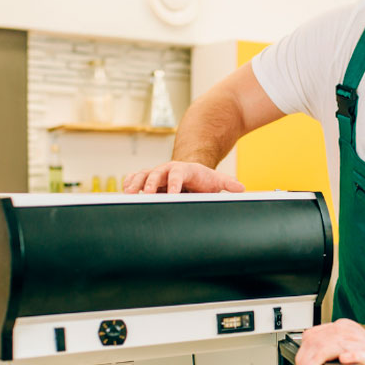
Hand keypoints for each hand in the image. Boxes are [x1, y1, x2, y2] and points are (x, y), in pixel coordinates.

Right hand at [123, 161, 245, 193]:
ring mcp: (156, 174)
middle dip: (150, 184)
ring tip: (128, 194)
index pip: (177, 174)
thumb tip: (241, 188)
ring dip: (135, 184)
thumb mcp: (215, 180)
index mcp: (183, 170)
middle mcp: (167, 170)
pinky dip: (129, 184)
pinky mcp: (147, 180)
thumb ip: (227, 183)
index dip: (174, 184)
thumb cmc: (202, 179)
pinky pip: (135, 179)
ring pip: (142, 175)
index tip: (173, 194)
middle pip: (155, 174)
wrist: (190, 172)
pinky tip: (124, 193)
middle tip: (146, 195)